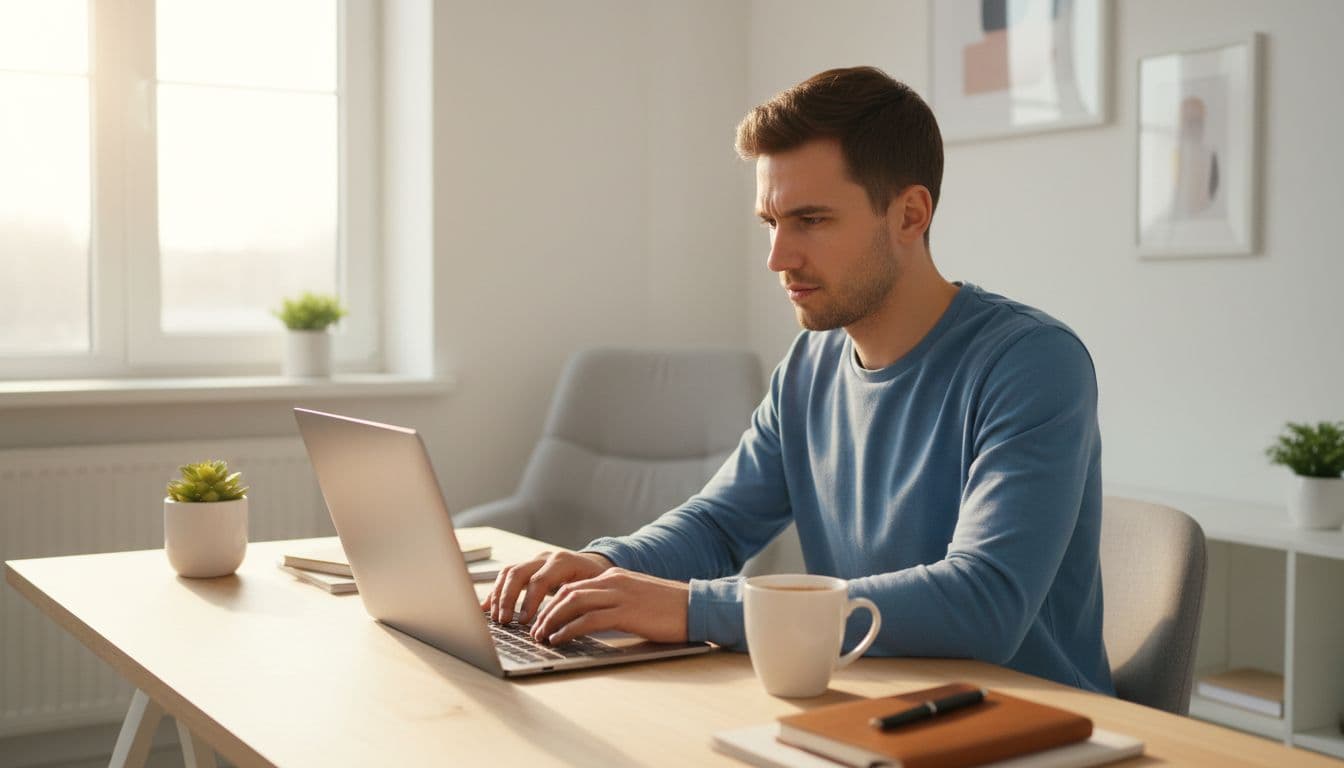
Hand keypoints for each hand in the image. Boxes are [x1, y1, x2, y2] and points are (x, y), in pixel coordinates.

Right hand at [482, 550, 612, 624]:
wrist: (597, 566)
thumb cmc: (597, 582)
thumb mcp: (594, 591)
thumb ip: (578, 605)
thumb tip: (562, 628)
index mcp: (564, 561)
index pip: (540, 579)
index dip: (530, 601)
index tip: (524, 621)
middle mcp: (546, 558)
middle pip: (519, 573)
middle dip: (509, 598)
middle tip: (505, 621)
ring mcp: (535, 562)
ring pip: (509, 573)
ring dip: (499, 596)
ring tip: (497, 618)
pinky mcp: (527, 569)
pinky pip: (506, 576)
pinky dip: (496, 592)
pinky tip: (487, 608)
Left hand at [528, 568, 689, 645]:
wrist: (697, 606)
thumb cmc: (669, 608)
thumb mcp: (636, 599)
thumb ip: (613, 603)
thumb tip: (589, 618)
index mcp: (614, 576)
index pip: (574, 586)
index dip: (553, 603)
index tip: (541, 620)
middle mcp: (613, 581)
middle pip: (567, 592)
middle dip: (546, 612)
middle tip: (534, 630)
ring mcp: (619, 595)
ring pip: (572, 603)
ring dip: (552, 621)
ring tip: (541, 637)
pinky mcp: (626, 612)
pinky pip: (588, 619)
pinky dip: (569, 629)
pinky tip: (560, 639)